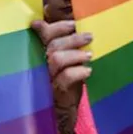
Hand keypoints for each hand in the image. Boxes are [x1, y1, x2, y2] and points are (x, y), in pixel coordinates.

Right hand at [32, 19, 92, 133]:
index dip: (55, 27)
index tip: (72, 25)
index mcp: (44, 52)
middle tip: (89, 37)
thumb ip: (69, 44)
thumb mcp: (68, 60)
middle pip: (53, 45)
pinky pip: (64, 78)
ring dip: (75, 55)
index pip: (45, 35)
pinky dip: (78, 72)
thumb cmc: (68, 80)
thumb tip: (80, 25)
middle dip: (72, 39)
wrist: (64, 108)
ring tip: (89, 55)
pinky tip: (88, 71)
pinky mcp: (56, 91)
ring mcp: (47, 77)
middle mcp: (42, 63)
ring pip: (56, 59)